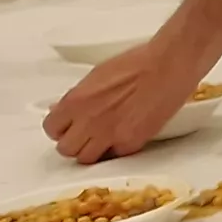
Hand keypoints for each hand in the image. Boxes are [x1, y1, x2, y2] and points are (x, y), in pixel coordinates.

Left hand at [46, 36, 211, 162]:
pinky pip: (115, 156)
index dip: (61, 128)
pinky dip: (118, 150)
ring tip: (105, 140)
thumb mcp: (98, 74)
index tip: (69, 127)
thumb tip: (63, 108)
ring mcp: (109, 134)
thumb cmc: (139, 62)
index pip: (52, 128)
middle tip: (87, 135)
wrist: (170, 66)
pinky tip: (125, 136)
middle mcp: (88, 120)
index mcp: (76, 100)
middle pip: (66, 148)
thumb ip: (78, 96)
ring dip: (93, 151)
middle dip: (75, 142)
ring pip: (86, 159)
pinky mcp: (131, 142)